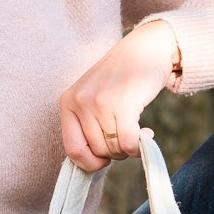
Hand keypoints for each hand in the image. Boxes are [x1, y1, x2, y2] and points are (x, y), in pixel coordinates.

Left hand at [60, 22, 176, 169]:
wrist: (144, 49)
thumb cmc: (120, 78)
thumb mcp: (92, 97)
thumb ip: (87, 125)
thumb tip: (91, 164)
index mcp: (67, 103)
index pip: (72, 150)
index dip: (90, 162)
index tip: (105, 158)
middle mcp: (80, 102)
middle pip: (97, 151)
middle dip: (115, 153)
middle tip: (126, 136)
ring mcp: (100, 102)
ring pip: (114, 149)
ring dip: (129, 148)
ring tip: (136, 130)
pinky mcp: (123, 103)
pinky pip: (128, 143)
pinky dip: (139, 146)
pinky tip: (146, 133)